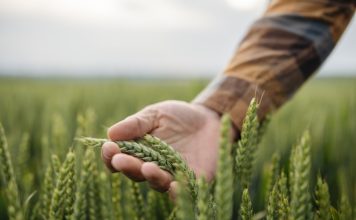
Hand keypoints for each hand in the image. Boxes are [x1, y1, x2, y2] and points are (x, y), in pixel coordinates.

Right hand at [101, 100, 220, 196]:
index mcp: (139, 151)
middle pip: (135, 172)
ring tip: (147, 167)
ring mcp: (172, 175)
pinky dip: (177, 191)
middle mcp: (152, 166)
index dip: (111, 156)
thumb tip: (111, 133)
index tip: (109, 147)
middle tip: (121, 160)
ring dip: (151, 176)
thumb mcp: (156, 114)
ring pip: (157, 182)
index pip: (119, 158)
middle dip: (127, 166)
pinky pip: (183, 190)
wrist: (211, 119)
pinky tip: (174, 185)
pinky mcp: (193, 180)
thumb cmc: (179, 117)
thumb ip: (136, 123)